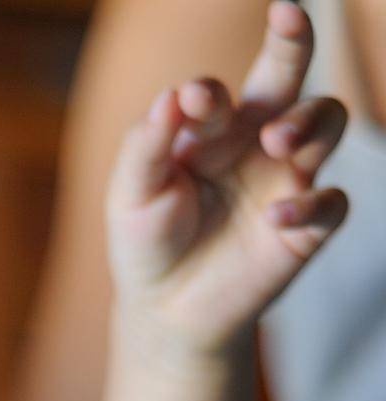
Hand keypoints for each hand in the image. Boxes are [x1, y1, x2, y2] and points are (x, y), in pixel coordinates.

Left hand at [106, 1, 348, 350]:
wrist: (164, 309)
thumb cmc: (146, 241)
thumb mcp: (131, 195)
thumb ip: (146, 146)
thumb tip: (173, 95)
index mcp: (209, 130)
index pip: (217, 92)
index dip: (207, 92)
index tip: (193, 101)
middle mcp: (254, 142)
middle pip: (287, 78)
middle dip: (293, 40)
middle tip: (289, 16)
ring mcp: (285, 178)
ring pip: (326, 123)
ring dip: (309, 121)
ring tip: (278, 140)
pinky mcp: (307, 226)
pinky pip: (331, 202)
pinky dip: (311, 203)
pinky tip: (277, 216)